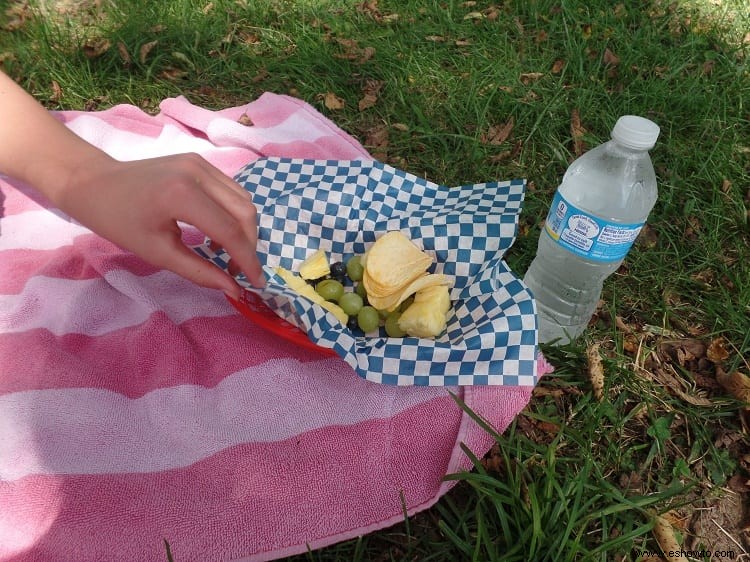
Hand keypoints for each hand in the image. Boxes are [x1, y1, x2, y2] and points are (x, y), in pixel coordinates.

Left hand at [57, 152, 264, 297]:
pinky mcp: (200, 162)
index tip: (257, 283)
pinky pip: (230, 191)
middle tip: (238, 271)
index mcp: (182, 195)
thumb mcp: (157, 253)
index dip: (248, 260)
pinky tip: (218, 233)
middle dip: (249, 245)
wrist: (94, 183)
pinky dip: (233, 215)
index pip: (230, 230)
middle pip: (245, 212)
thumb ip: (199, 272)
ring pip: (243, 200)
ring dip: (244, 230)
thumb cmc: (118, 221)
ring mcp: (200, 163)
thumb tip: (233, 289)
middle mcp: (197, 172)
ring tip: (228, 254)